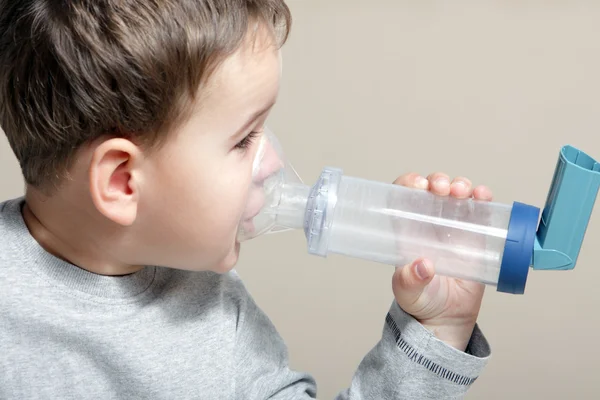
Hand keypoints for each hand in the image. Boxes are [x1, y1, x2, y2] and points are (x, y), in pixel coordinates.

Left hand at [391, 172, 492, 351]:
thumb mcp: (408, 292)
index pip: (403, 197)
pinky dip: (482, 198)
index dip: (408, 184)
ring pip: (456, 194)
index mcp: (408, 230)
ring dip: (459, 184)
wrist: (447, 318)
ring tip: (461, 191)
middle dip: (437, 181)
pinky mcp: (476, 235)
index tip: (417, 184)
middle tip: (441, 188)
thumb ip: (410, 281)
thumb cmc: (421, 301)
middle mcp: (429, 223)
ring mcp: (454, 227)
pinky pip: (480, 210)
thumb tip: (423, 266)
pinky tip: (483, 195)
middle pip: (432, 190)